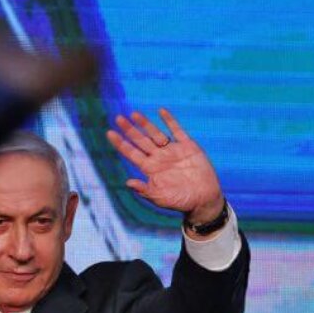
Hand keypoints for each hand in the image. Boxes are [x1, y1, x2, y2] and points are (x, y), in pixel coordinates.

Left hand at [106, 108, 223, 222]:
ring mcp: (173, 151)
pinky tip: (161, 111)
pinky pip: (177, 130)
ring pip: (155, 133)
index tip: (109, 133)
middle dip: (129, 130)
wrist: (204, 199)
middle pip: (140, 140)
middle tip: (118, 118)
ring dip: (145, 123)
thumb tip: (127, 182)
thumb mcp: (160, 197)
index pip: (131, 153)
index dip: (121, 143)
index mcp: (150, 169)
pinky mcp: (188, 147)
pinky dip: (170, 121)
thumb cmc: (180, 201)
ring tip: (134, 114)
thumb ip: (144, 190)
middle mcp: (159, 157)